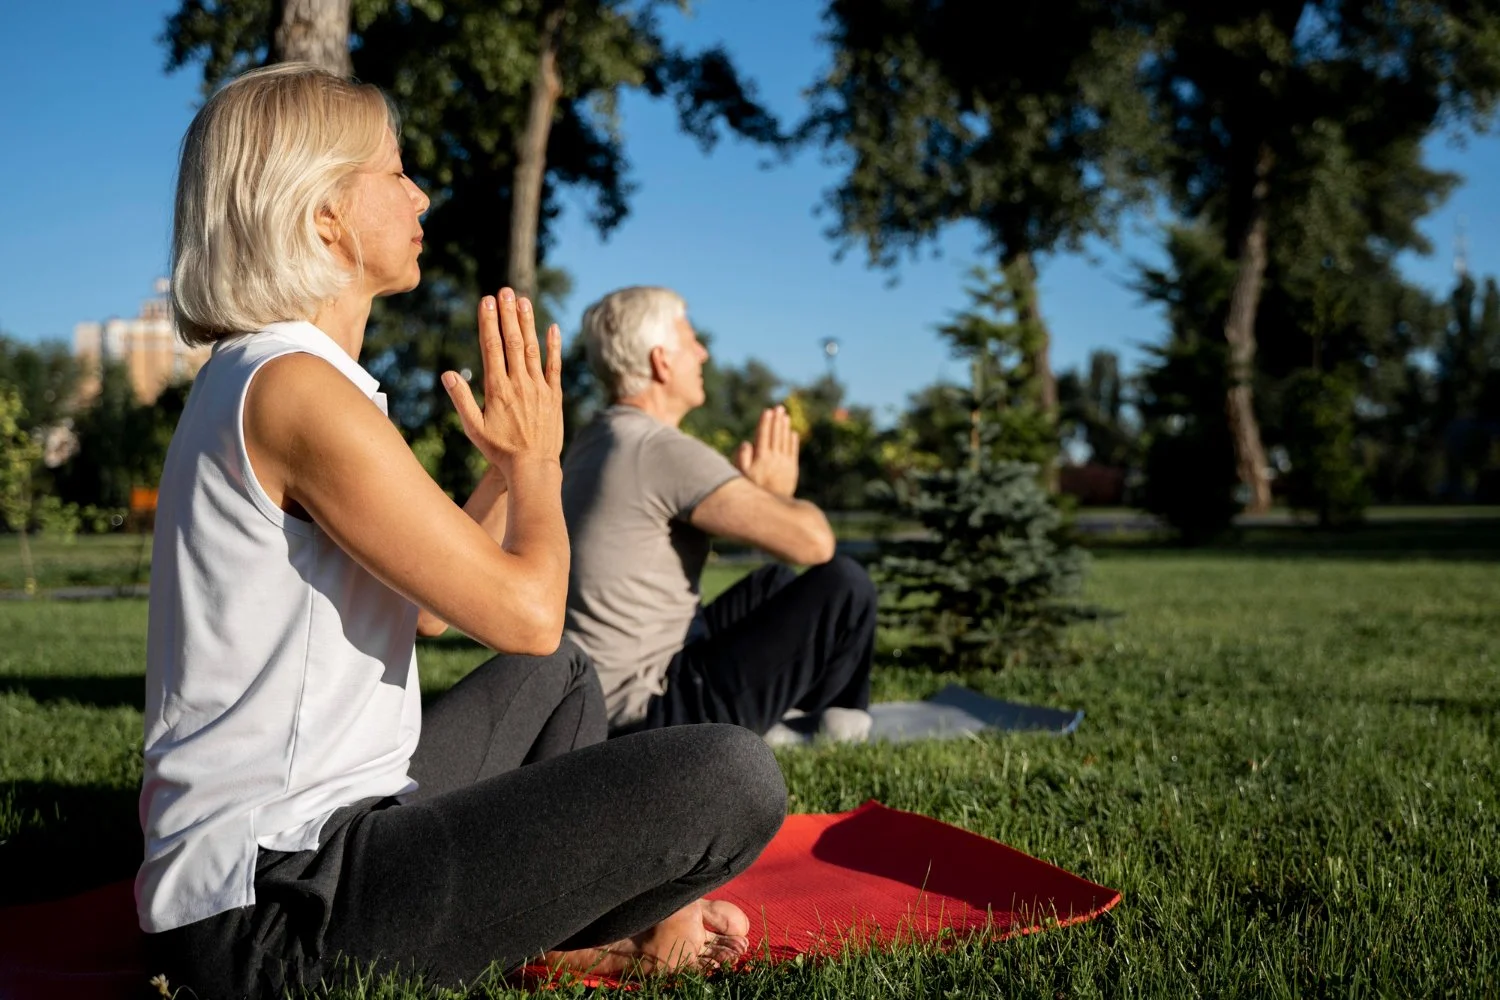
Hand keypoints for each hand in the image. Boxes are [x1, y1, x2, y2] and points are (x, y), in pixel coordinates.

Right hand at [442, 289, 562, 478]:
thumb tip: (447, 374)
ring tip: (523, 300)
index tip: (486, 301)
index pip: (492, 347)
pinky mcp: (554, 396)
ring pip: (532, 349)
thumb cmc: (499, 450)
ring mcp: (539, 388)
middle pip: (512, 341)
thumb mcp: (473, 428)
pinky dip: (554, 346)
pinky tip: (552, 327)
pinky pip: (554, 366)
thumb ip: (461, 400)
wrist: (533, 467)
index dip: (489, 322)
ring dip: (527, 323)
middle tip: (504, 291)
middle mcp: (519, 384)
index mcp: (497, 389)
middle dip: (507, 314)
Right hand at [734, 405, 798, 497]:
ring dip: (785, 427)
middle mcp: (774, 459)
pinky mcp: (792, 470)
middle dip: (777, 420)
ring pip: (785, 441)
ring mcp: (785, 464)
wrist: (772, 508)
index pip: (763, 435)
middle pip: (776, 435)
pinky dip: (793, 441)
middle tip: (779, 408)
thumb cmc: (751, 491)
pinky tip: (793, 433)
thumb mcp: (740, 476)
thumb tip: (746, 442)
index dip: (765, 422)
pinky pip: (793, 451)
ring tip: (785, 416)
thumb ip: (741, 459)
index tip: (767, 411)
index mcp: (761, 458)